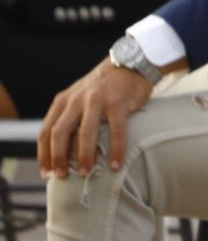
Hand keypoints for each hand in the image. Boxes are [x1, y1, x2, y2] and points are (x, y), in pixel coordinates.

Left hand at [38, 59, 154, 175]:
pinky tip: (116, 164)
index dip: (44, 155)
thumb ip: (70, 118)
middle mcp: (77, 100)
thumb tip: (64, 153)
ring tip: (86, 173)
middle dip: (59, 158)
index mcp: (63, 101)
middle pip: (59, 133)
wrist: (131, 63)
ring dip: (84, 156)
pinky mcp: (119, 103)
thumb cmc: (104, 87)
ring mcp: (97, 100)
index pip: (45, 131)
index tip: (47, 173)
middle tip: (62, 177)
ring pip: (85, 133)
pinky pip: (115, 131)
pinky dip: (115, 149)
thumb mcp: (79, 97)